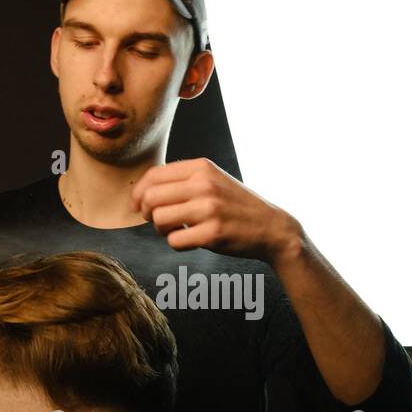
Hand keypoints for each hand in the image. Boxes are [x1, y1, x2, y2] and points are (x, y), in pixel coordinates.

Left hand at [131, 158, 301, 264]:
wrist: (272, 227)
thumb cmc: (236, 206)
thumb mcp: (213, 180)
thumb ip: (183, 180)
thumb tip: (142, 192)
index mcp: (202, 167)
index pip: (153, 175)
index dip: (139, 193)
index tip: (140, 206)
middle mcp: (204, 184)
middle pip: (151, 198)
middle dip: (148, 213)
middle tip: (158, 221)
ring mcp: (209, 209)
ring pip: (159, 219)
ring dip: (162, 230)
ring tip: (176, 230)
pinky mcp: (213, 233)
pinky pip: (174, 241)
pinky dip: (177, 243)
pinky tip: (190, 240)